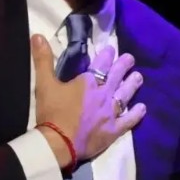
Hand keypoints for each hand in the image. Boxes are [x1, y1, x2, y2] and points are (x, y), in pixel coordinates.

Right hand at [32, 34, 145, 168]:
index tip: (111, 50)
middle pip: (117, 76)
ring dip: (132, 85)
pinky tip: (142, 108)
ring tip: (138, 77)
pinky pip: (128, 120)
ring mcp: (110, 113)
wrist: (58, 143)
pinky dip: (136, 114)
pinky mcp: (113, 130)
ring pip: (125, 95)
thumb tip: (37, 35)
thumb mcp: (44, 84)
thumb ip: (42, 59)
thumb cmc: (51, 112)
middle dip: (124, 66)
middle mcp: (103, 95)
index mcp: (88, 83)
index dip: (107, 55)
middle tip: (130, 59)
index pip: (101, 64)